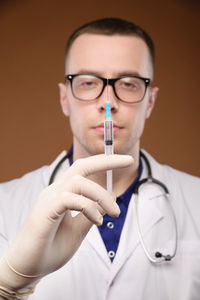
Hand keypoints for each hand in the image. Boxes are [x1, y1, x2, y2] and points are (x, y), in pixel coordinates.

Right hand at [0, 154, 132, 289]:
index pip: (84, 170)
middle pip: (81, 166)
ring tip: (114, 213)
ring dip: (101, 196)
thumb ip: (91, 214)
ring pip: (79, 182)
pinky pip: (70, 199)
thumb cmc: (50, 248)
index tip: (126, 161)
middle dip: (106, 161)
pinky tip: (97, 221)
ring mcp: (49, 198)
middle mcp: (55, 191)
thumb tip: (108, 202)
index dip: (104, 162)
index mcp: (62, 193)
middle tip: (129, 161)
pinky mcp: (45, 210)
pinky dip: (88, 207)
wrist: (27, 267)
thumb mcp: (78, 230)